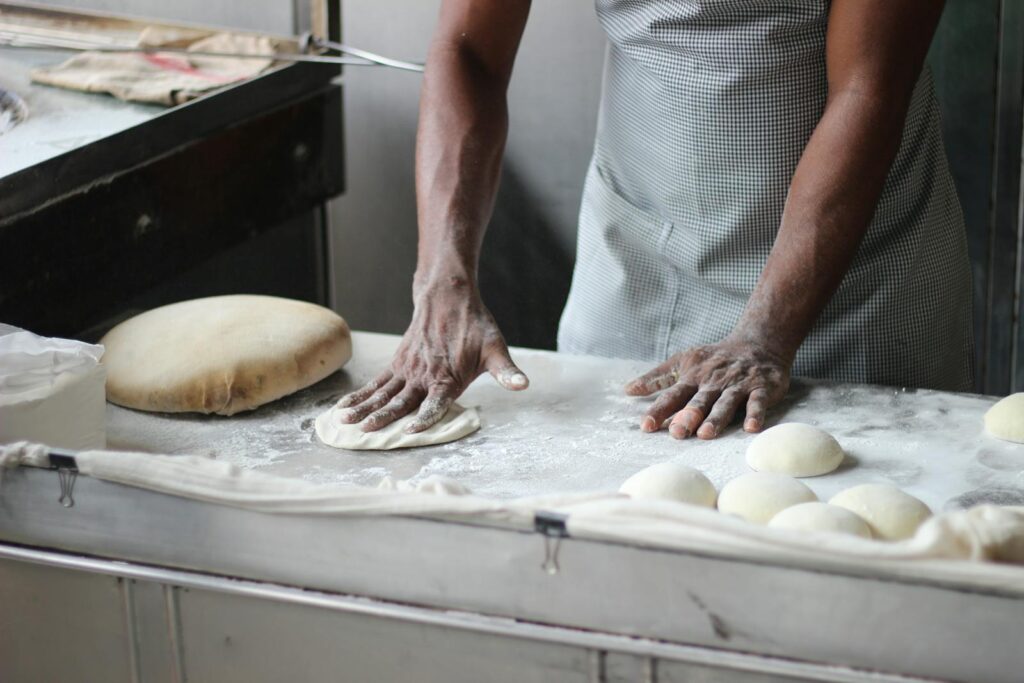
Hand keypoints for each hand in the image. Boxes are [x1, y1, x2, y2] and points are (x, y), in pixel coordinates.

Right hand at [336, 279, 527, 432]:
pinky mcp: (398, 364)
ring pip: (382, 393)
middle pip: (401, 401)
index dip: (424, 417)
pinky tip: (344, 407)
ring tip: (344, 421)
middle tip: (365, 431)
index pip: (435, 403)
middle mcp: (424, 376)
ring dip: (363, 407)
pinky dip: (360, 395)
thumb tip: (523, 385)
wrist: (448, 297)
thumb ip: (506, 372)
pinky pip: (376, 382)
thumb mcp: (496, 349)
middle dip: (382, 417)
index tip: (411, 430)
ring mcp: (407, 369)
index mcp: (448, 378)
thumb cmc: (475, 327)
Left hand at [625, 339, 789, 439]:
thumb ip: (658, 378)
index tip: (646, 426)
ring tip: (706, 434)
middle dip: (687, 416)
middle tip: (676, 432)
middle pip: (699, 401)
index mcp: (693, 377)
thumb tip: (628, 390)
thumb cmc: (715, 358)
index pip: (673, 395)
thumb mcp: (683, 361)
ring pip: (725, 403)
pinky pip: (758, 401)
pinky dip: (755, 413)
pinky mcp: (762, 387)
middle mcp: (714, 382)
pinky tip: (751, 427)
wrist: (759, 342)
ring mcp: (738, 385)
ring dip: (716, 418)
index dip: (659, 410)